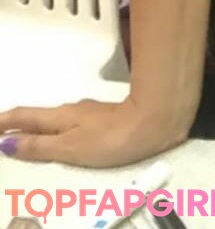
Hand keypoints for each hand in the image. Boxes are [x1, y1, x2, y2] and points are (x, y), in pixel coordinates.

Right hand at [0, 97, 189, 167]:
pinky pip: (73, 124)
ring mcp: (92, 113)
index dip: (3, 122)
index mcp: (61, 117)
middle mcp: (73, 111)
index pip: (24, 117)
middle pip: (39, 117)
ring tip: (25, 137)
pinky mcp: (108, 119)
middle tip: (2, 133)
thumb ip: (40, 146)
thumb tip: (7, 142)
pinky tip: (63, 137)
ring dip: (38, 127)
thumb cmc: (113, 137)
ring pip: (57, 119)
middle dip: (17, 125)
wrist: (157, 121)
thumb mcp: (71, 146)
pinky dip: (58, 130)